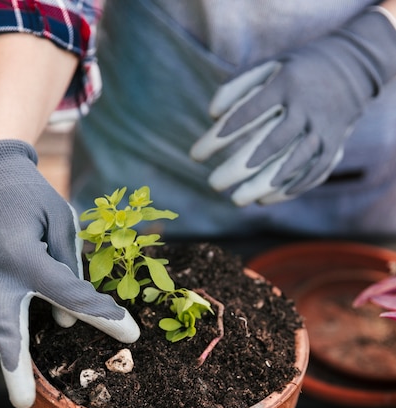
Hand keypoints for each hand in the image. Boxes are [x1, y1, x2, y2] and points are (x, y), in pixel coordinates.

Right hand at [0, 140, 139, 407]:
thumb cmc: (29, 194)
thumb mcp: (60, 220)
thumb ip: (68, 269)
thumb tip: (67, 321)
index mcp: (26, 255)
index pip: (72, 295)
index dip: (104, 316)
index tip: (130, 335)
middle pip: (3, 328)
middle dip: (14, 368)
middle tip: (24, 404)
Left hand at [190, 9, 395, 204]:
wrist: (352, 67)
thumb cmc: (295, 71)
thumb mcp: (268, 67)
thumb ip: (237, 86)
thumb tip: (212, 116)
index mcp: (285, 84)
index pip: (247, 113)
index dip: (220, 136)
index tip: (196, 155)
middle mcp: (306, 107)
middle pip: (269, 143)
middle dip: (238, 167)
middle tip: (214, 185)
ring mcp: (323, 128)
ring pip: (291, 163)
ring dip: (262, 185)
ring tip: (237, 200)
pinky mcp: (334, 145)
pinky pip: (312, 173)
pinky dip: (289, 188)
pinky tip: (264, 199)